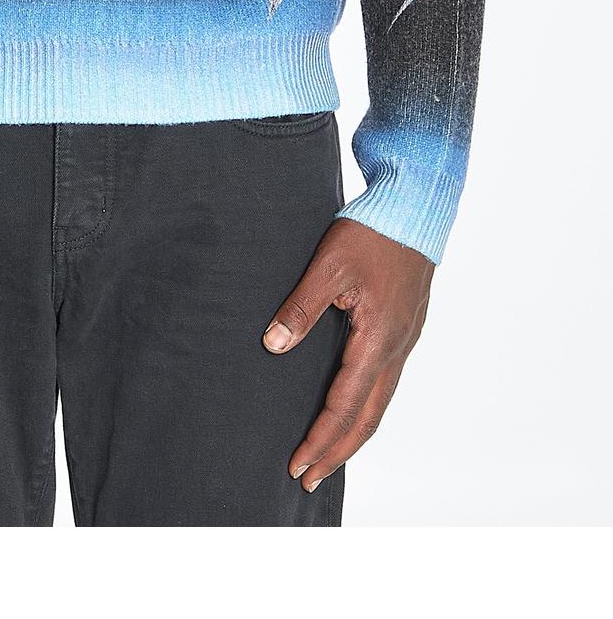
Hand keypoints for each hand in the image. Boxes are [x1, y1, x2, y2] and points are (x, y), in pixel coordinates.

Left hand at [263, 219, 432, 491]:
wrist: (414, 209)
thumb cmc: (371, 233)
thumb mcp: (327, 266)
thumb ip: (300, 307)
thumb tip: (273, 345)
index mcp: (376, 339)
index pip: (344, 405)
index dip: (320, 439)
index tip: (297, 465)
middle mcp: (396, 348)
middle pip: (368, 418)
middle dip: (337, 452)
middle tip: (309, 479)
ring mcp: (405, 340)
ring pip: (380, 403)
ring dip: (354, 433)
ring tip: (329, 455)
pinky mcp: (406, 329)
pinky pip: (387, 382)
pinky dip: (368, 407)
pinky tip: (353, 407)